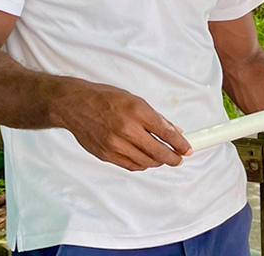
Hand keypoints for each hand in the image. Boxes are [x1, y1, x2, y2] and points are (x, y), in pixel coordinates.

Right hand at [49, 78, 191, 171]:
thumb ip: (156, 118)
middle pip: (157, 151)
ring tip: (164, 159)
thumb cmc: (106, 99)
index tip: (187, 149)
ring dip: (158, 163)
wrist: (75, 105)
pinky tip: (147, 161)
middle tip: (179, 159)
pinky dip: (141, 165)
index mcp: (137, 112)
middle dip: (172, 158)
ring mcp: (114, 144)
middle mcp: (126, 129)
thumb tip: (175, 131)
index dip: (180, 144)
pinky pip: (129, 165)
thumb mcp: (135, 101)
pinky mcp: (105, 155)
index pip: (166, 133)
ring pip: (144, 162)